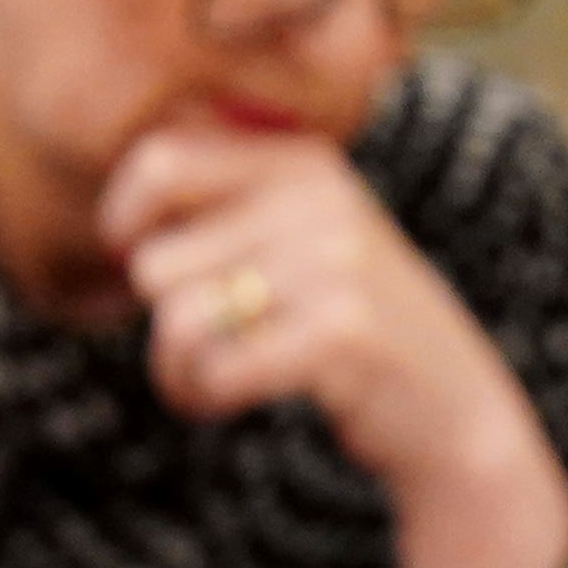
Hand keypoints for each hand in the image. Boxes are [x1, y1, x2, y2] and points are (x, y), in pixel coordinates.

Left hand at [98, 124, 567, 567]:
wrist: (451, 408)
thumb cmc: (343, 326)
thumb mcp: (296, 240)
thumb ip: (221, 207)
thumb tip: (117, 207)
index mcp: (301, 163)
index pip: (161, 160)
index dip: (123, 220)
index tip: (136, 260)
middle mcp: (320, 199)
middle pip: (154, 262)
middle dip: (159, 322)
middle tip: (207, 343)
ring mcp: (336, 263)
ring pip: (175, 320)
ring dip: (177, 369)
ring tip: (222, 374)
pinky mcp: (341, 333)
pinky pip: (213, 368)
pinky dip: (204, 396)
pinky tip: (234, 399)